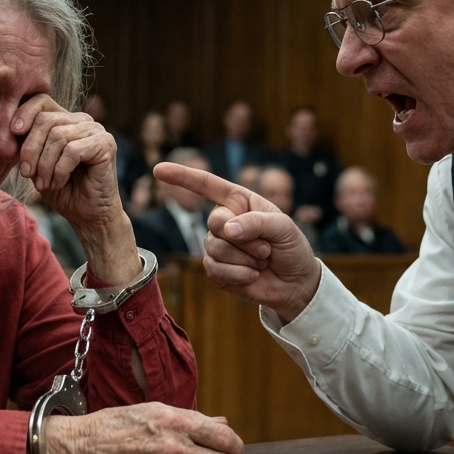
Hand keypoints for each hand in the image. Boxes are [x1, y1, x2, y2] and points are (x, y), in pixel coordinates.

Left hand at [13, 96, 139, 283]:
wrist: (87, 216)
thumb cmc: (62, 190)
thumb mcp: (36, 163)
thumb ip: (27, 143)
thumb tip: (7, 127)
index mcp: (66, 120)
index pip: (41, 100)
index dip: (24, 113)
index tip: (13, 133)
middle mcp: (83, 120)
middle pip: (46, 120)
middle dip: (30, 149)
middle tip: (27, 174)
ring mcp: (97, 131)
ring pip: (57, 136)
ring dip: (44, 165)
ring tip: (44, 183)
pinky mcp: (106, 144)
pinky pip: (72, 150)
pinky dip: (60, 170)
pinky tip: (59, 182)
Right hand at [152, 163, 320, 323]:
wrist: (295, 284)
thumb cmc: (291, 248)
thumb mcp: (283, 227)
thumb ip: (256, 222)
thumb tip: (226, 230)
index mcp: (239, 202)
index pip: (207, 185)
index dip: (182, 177)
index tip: (158, 170)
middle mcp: (225, 221)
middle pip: (214, 222)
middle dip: (244, 239)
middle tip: (266, 248)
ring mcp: (218, 246)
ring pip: (214, 248)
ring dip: (244, 259)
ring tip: (261, 261)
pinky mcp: (216, 270)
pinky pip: (215, 269)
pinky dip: (238, 274)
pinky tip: (252, 275)